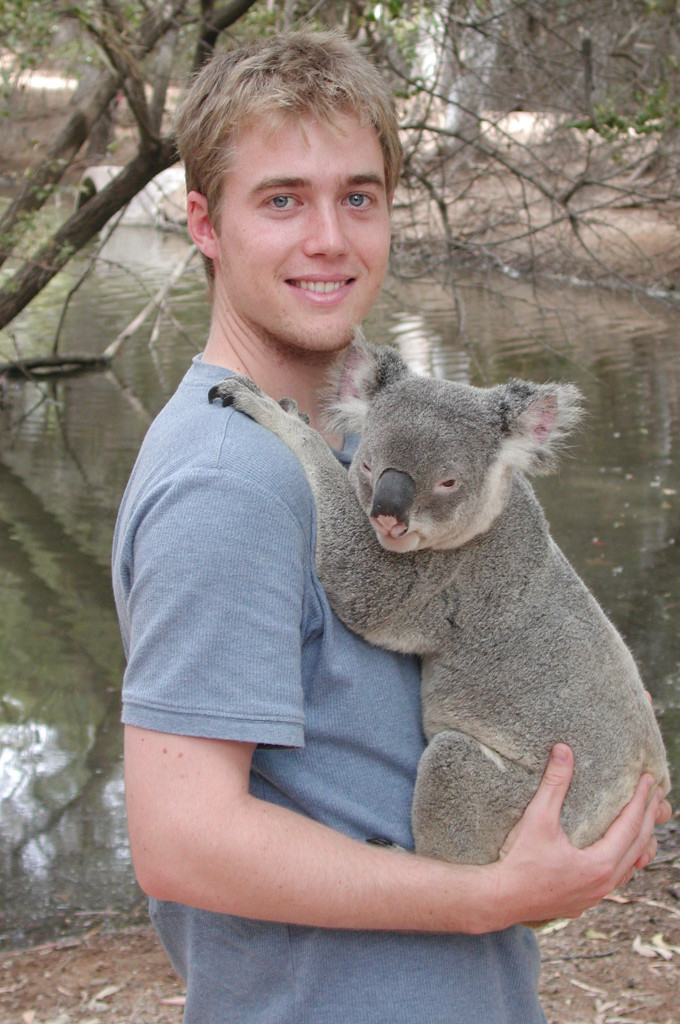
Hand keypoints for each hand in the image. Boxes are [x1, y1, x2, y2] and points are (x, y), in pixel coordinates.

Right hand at [490, 743, 668, 927]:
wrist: (500, 899)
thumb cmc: (519, 860)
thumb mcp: (538, 818)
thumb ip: (554, 784)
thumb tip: (563, 750)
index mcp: (600, 864)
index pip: (630, 826)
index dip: (641, 800)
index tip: (649, 780)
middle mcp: (603, 884)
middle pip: (637, 847)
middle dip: (648, 818)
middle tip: (657, 796)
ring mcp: (594, 896)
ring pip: (629, 869)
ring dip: (640, 844)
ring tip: (645, 826)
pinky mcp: (581, 902)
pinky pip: (614, 881)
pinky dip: (623, 863)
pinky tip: (617, 858)